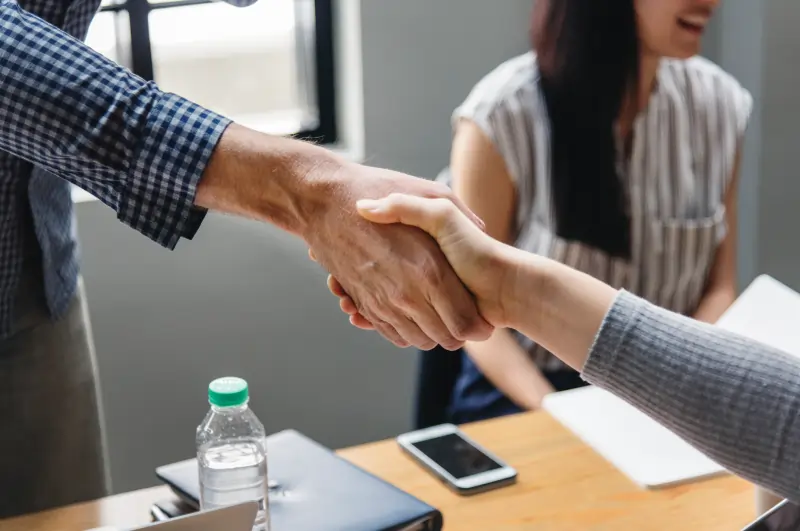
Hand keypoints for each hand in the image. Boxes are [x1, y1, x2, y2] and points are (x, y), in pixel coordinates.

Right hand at [303, 164, 492, 349]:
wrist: (322, 199)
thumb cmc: (377, 190)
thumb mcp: (429, 192)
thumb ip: (460, 212)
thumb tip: (483, 227)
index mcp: (429, 270)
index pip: (464, 322)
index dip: (477, 327)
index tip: (482, 319)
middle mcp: (406, 293)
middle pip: (444, 338)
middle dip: (458, 334)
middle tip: (464, 319)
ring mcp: (382, 301)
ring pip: (417, 340)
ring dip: (431, 334)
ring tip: (440, 316)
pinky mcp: (363, 302)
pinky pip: (391, 333)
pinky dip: (405, 331)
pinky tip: (413, 314)